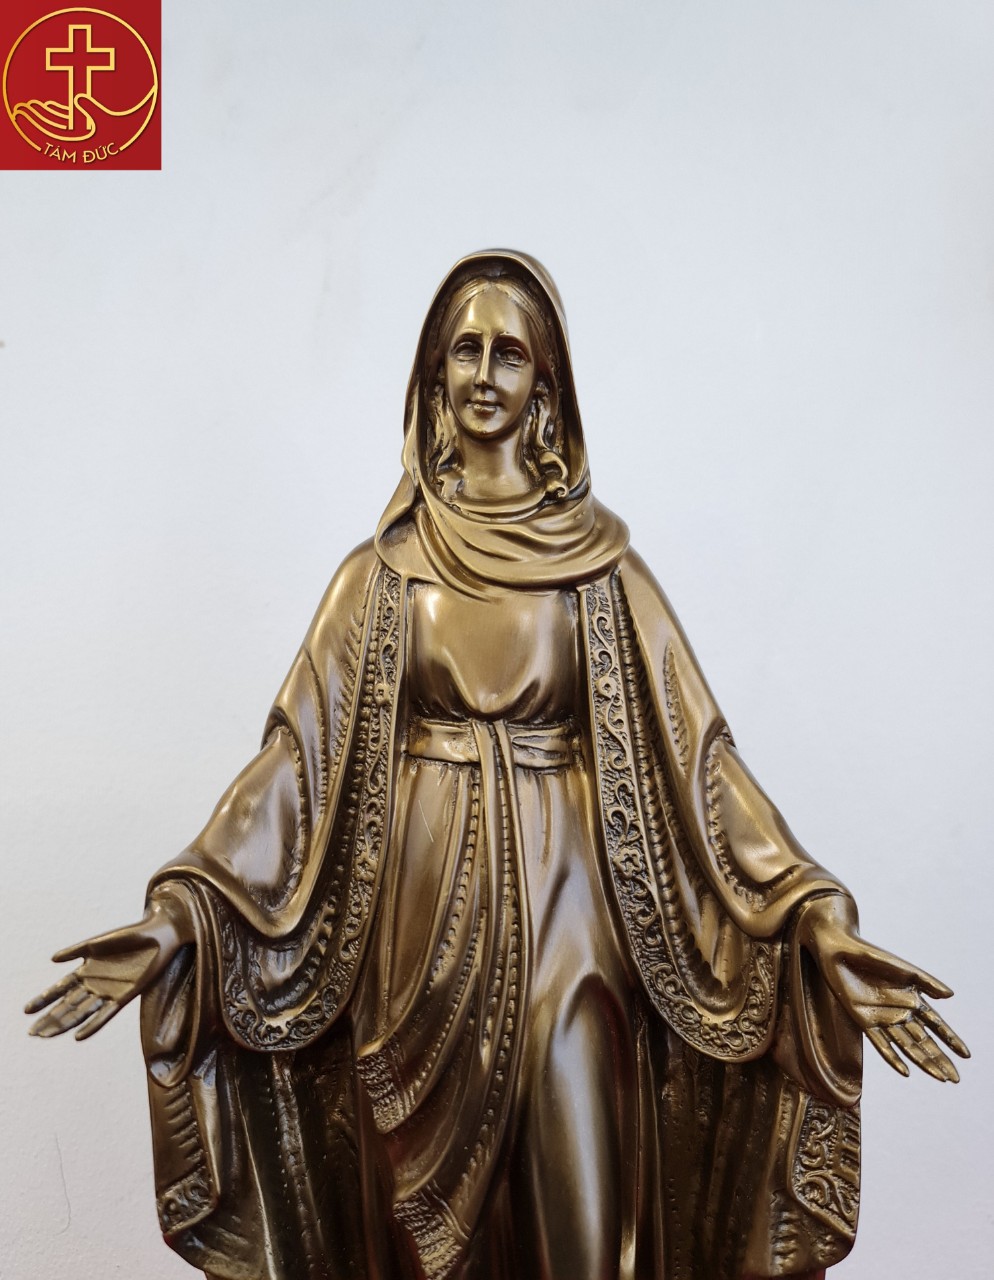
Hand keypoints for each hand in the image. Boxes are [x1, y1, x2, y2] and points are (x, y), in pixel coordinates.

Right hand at [25, 889, 193, 1040]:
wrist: (158, 936)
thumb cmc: (129, 935)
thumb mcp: (98, 942)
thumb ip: (76, 950)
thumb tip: (52, 959)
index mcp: (87, 969)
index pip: (60, 988)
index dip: (44, 998)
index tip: (26, 1010)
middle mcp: (95, 983)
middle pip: (68, 1004)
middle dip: (50, 1018)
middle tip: (33, 1032)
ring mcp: (108, 991)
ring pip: (82, 1012)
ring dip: (65, 1024)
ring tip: (47, 1035)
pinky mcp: (125, 996)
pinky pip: (106, 1015)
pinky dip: (92, 1025)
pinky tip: (79, 1036)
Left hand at [797, 893, 969, 1082]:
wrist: (838, 949)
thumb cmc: (871, 954)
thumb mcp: (901, 968)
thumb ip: (926, 981)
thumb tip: (951, 995)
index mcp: (911, 998)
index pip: (935, 1024)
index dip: (950, 1039)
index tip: (966, 1055)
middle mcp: (899, 1011)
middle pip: (924, 1041)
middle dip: (940, 1059)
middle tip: (955, 1078)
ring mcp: (882, 1018)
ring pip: (907, 1046)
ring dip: (923, 1062)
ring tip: (940, 1078)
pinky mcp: (863, 1020)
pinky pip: (880, 1044)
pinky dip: (893, 1058)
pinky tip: (906, 1072)